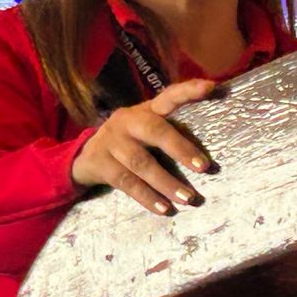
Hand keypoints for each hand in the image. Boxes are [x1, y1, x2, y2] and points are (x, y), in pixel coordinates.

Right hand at [71, 78, 214, 213]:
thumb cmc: (129, 144)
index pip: (169, 96)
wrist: (84, 159)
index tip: (211, 87)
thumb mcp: (145, 132)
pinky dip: (148, 197)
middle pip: (155, 130)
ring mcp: (111, 141)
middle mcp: (128, 120)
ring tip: (189, 198)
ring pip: (142, 162)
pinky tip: (164, 209)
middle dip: (180, 148)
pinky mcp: (100, 163)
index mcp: (145, 110)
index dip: (188, 91)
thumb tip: (209, 158)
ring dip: (167, 182)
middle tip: (204, 167)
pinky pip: (127, 183)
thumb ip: (170, 134)